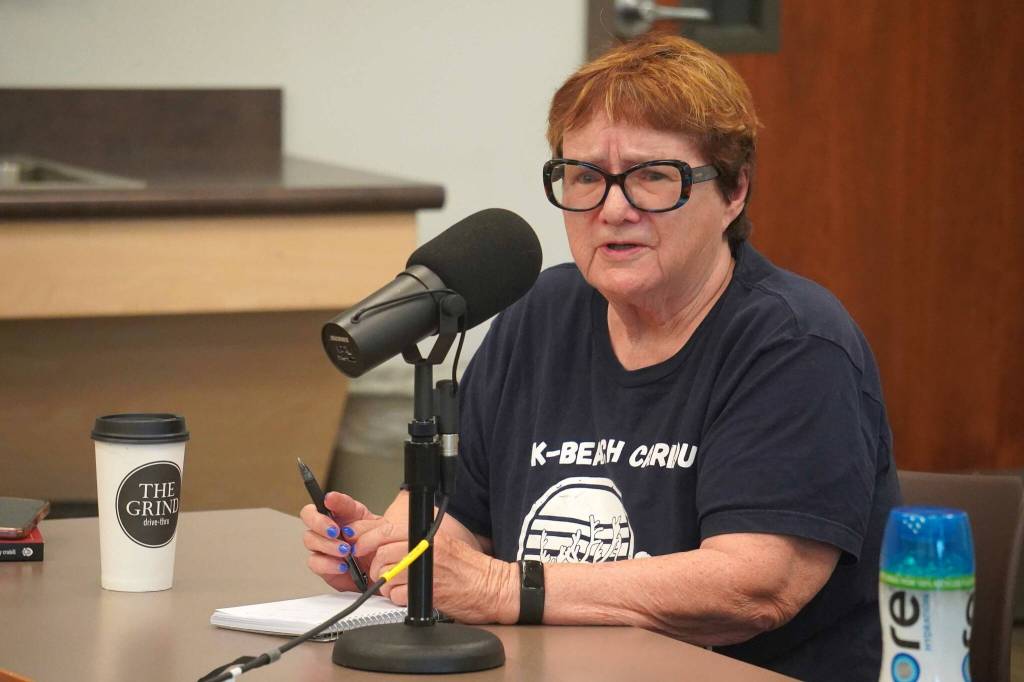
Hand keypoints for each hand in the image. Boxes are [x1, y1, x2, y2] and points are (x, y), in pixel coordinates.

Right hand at [300, 491, 388, 592]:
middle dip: (319, 522)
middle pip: (309, 515)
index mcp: (344, 513)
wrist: (381, 571)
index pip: (332, 500)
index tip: (330, 499)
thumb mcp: (379, 531)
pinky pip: (315, 562)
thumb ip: (364, 526)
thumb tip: (348, 527)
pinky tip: (342, 566)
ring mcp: (323, 545)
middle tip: (334, 531)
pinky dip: (328, 564)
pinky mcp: (321, 564)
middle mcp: (330, 526)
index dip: (330, 499)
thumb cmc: (378, 547)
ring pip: (310, 539)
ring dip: (327, 545)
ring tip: (345, 551)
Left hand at [352, 522, 517, 623]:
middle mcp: (423, 549)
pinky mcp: (423, 593)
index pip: (386, 531)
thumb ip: (415, 538)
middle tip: (381, 571)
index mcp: (427, 535)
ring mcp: (423, 571)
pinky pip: (395, 595)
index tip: (359, 545)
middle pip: (382, 555)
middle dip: (376, 566)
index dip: (367, 539)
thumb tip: (385, 539)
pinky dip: (397, 598)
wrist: (489, 586)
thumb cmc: (467, 567)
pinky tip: (409, 594)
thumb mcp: (442, 541)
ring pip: (385, 576)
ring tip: (399, 584)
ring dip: (386, 583)